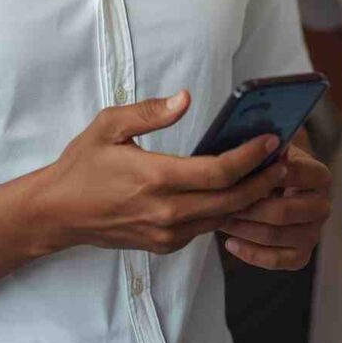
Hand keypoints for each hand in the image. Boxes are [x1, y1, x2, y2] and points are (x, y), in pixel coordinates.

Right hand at [31, 91, 287, 256]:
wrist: (57, 214)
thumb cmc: (82, 165)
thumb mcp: (108, 125)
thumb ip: (149, 111)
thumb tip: (186, 98)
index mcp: (154, 178)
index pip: (218, 172)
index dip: (251, 156)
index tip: (272, 139)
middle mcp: (166, 212)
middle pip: (231, 200)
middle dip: (263, 180)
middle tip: (285, 158)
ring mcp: (166, 233)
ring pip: (222, 217)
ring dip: (250, 197)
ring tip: (270, 172)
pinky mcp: (165, 244)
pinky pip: (206, 226)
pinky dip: (226, 210)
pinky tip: (239, 190)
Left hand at [219, 143, 331, 269]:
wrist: (283, 188)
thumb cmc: (272, 165)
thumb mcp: (272, 152)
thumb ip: (268, 151)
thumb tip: (263, 148)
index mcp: (320, 176)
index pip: (294, 175)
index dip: (265, 175)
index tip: (238, 173)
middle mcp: (323, 206)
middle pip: (283, 212)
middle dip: (249, 208)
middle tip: (223, 203)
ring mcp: (314, 233)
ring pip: (276, 236)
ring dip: (244, 230)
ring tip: (221, 219)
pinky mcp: (302, 255)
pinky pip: (276, 260)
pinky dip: (251, 254)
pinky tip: (230, 243)